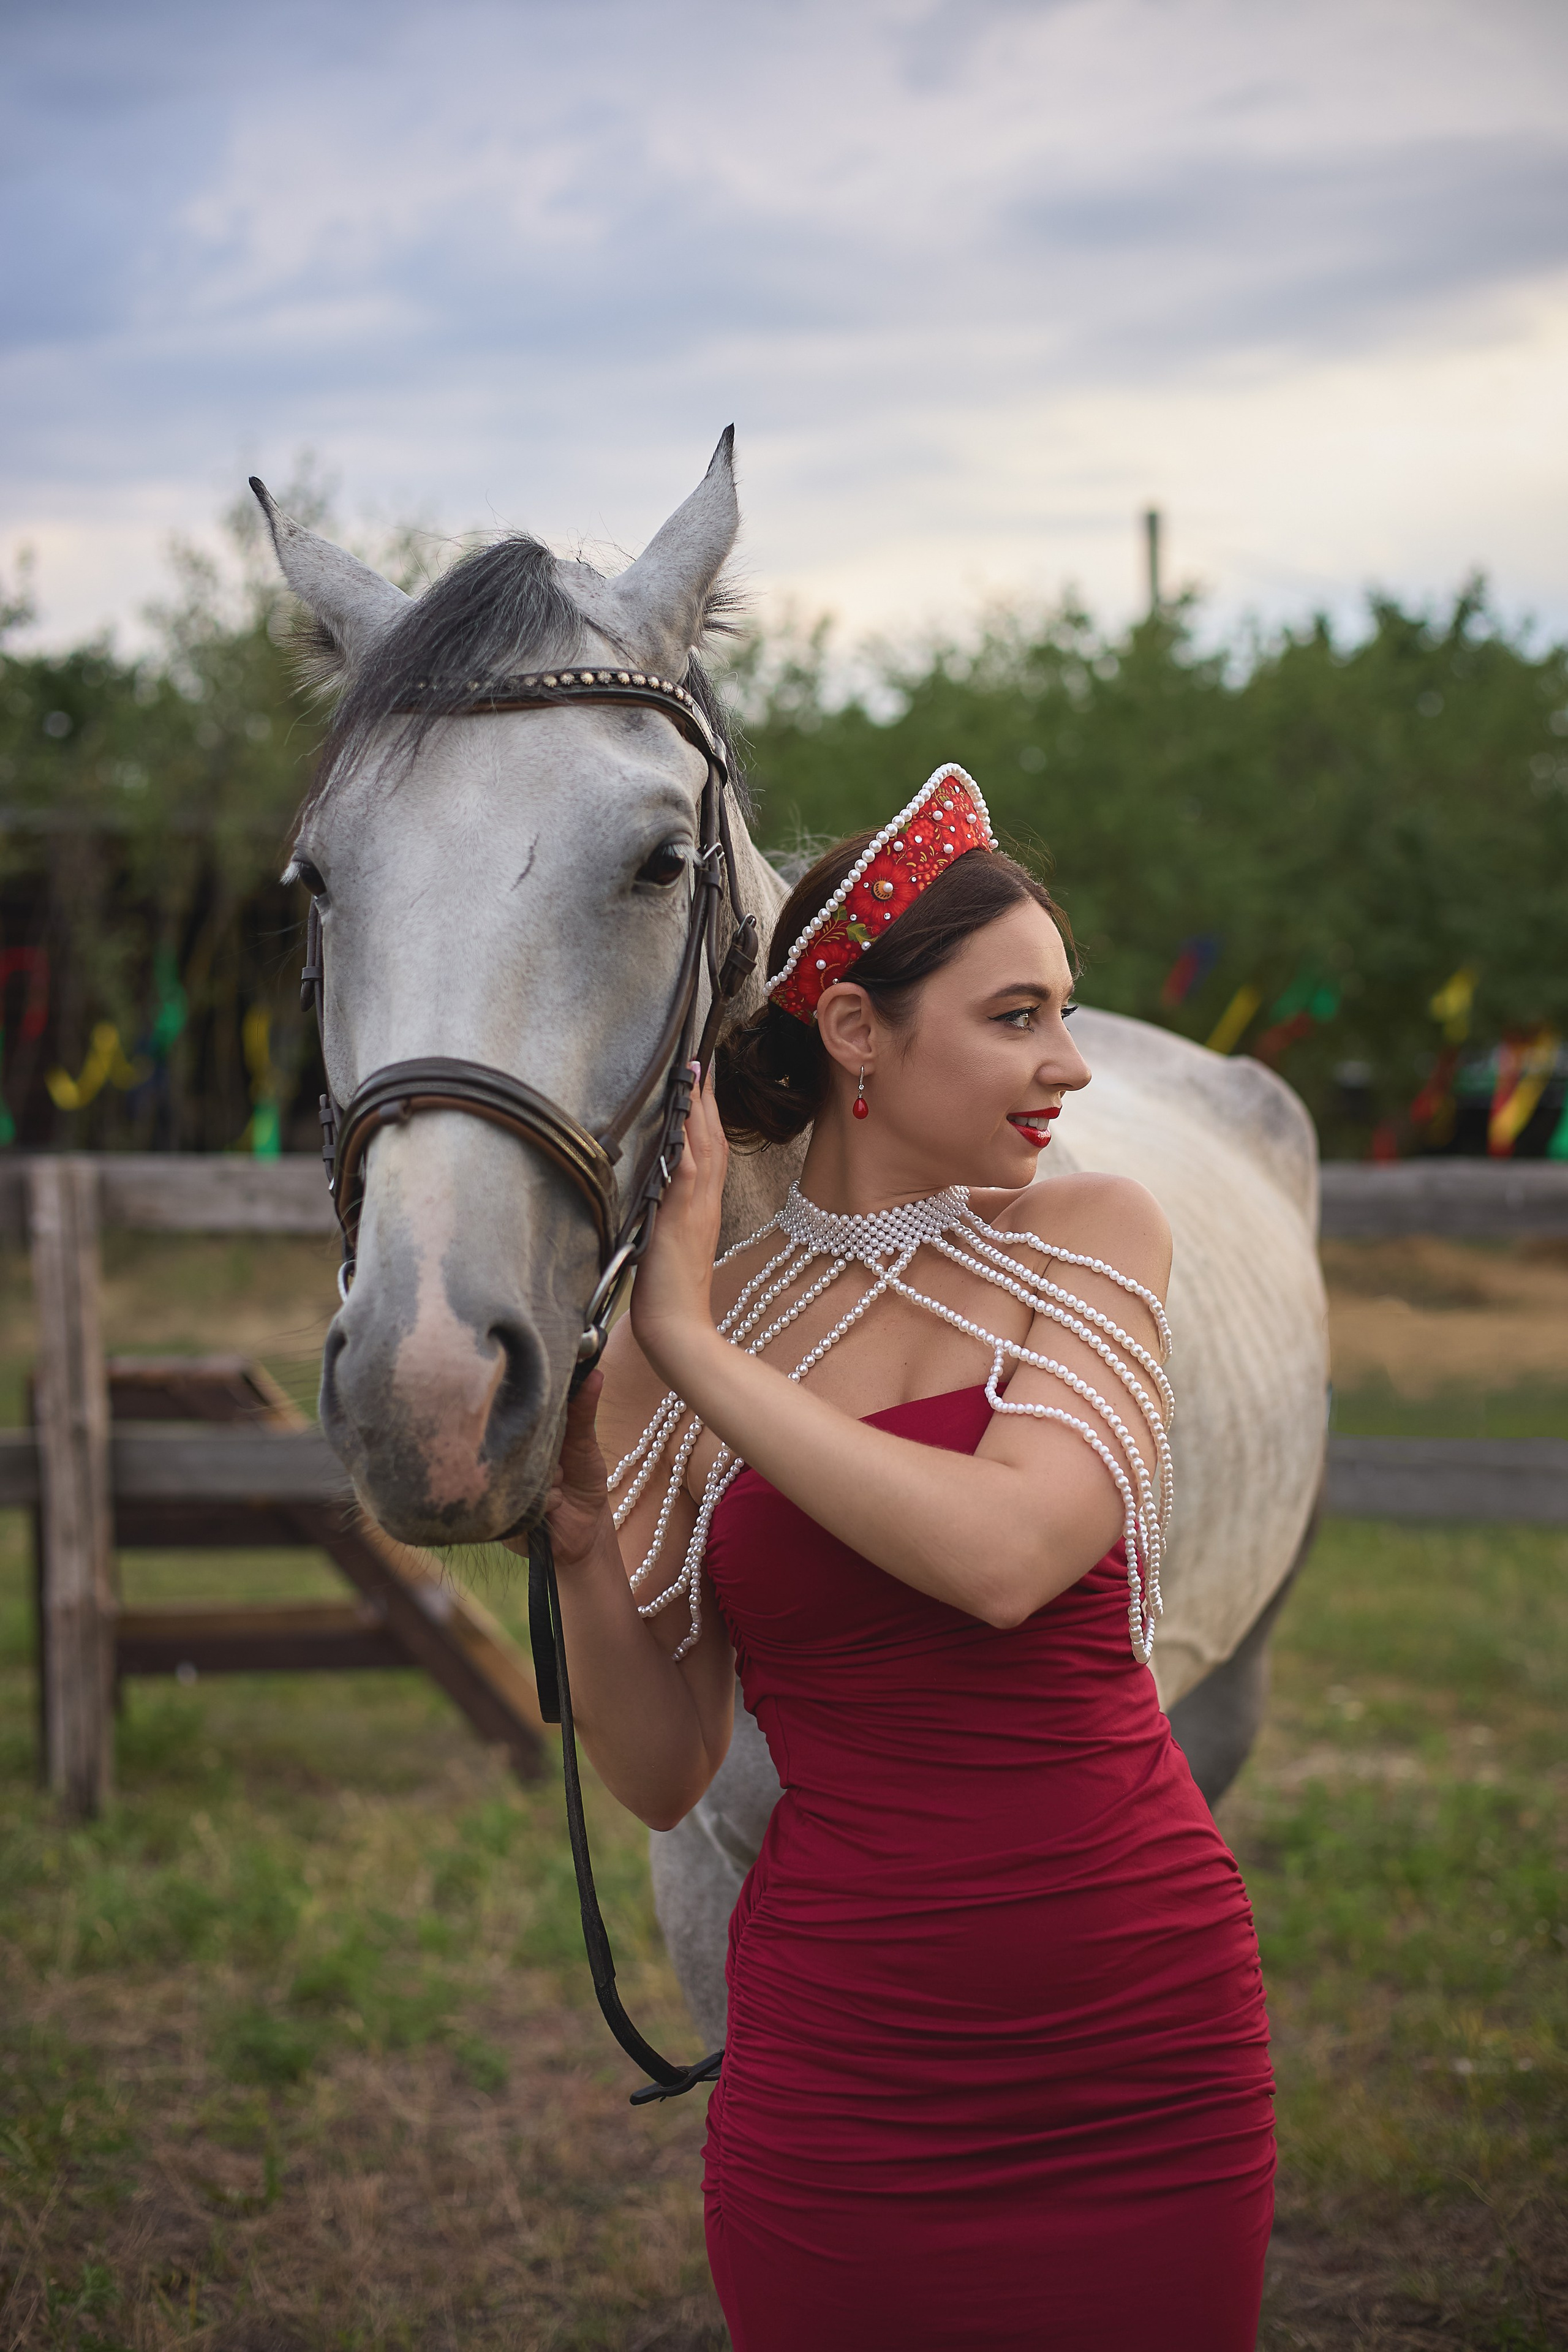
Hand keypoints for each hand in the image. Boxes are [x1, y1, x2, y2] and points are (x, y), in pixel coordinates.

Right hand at [506, 1368, 609, 1569]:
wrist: (583, 1531)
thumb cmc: (583, 1481)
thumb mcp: (585, 1443)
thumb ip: (583, 1410)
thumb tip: (595, 1372)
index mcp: (525, 1436)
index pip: (521, 1411)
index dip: (534, 1407)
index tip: (544, 1405)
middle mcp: (509, 1457)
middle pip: (518, 1440)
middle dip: (547, 1452)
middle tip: (562, 1462)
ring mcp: (502, 1484)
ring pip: (524, 1470)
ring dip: (550, 1479)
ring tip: (560, 1484)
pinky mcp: (503, 1513)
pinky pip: (528, 1499)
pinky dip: (549, 1501)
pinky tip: (555, 1505)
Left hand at [630, 1061, 728, 1388]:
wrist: (678, 1332)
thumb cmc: (667, 1298)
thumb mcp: (664, 1246)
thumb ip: (663, 1218)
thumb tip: (648, 1196)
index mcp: (703, 1210)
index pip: (710, 1153)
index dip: (708, 1116)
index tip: (701, 1083)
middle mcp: (705, 1205)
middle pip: (713, 1140)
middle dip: (707, 1099)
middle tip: (701, 1061)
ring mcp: (696, 1212)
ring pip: (705, 1148)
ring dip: (700, 1108)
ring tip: (695, 1072)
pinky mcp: (681, 1222)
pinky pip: (688, 1174)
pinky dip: (688, 1142)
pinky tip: (684, 1118)